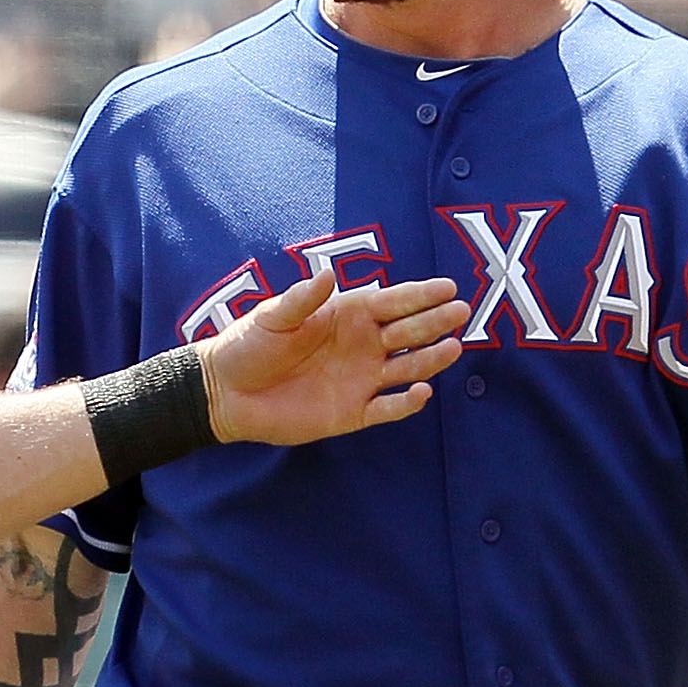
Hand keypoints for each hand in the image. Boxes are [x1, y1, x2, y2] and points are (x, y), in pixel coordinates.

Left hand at [203, 266, 468, 445]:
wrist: (227, 392)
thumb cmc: (249, 345)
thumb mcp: (273, 317)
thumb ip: (302, 299)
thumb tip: (328, 274)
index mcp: (347, 315)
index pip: (393, 302)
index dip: (420, 295)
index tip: (448, 287)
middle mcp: (362, 345)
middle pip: (408, 332)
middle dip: (435, 321)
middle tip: (460, 312)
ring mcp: (361, 379)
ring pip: (407, 368)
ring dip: (430, 359)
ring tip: (453, 348)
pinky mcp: (354, 412)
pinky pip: (388, 408)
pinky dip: (406, 402)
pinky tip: (421, 392)